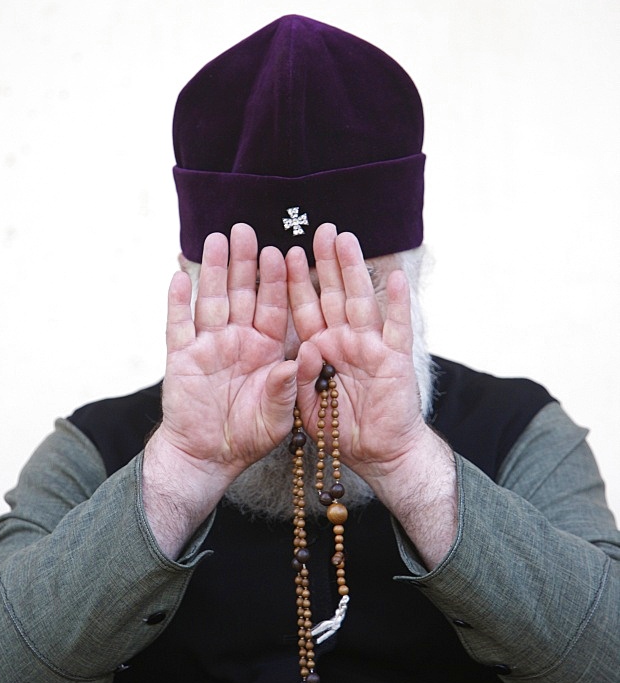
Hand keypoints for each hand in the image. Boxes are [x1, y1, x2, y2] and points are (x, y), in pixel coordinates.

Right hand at [143, 224, 296, 556]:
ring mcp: (208, 345)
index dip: (276, 279)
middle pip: (241, 292)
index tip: (281, 251)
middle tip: (245, 228)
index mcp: (266, 348)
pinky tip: (178, 276)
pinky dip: (177, 302)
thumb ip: (289, 385)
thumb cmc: (248, 436)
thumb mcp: (278, 415)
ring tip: (215, 239)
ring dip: (212, 270)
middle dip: (243, 261)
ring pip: (211, 299)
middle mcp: (238, 339)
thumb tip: (307, 355)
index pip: (273, 306)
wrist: (207, 457)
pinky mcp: (181, 357)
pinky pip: (178, 325)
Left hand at [286, 223, 456, 567]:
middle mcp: (344, 341)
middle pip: (333, 294)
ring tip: (347, 239)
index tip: (285, 252)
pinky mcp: (396, 360)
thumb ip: (297, 379)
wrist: (378, 454)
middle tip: (321, 229)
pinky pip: (397, 327)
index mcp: (319, 348)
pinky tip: (396, 277)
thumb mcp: (304, 407)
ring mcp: (371, 346)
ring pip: (361, 300)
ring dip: (354, 270)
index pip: (305, 307)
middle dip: (326, 262)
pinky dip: (398, 303)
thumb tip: (303, 351)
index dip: (296, 280)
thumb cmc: (340, 430)